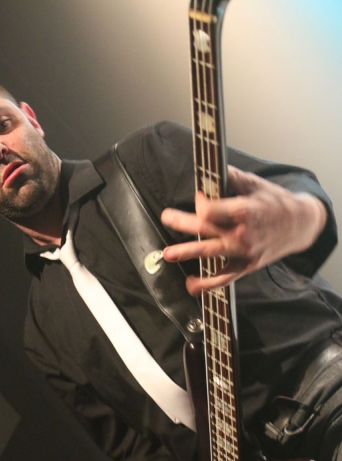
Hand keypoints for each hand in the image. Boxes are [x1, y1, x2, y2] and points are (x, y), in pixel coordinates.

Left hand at [161, 166, 326, 293]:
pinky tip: (191, 285)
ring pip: (209, 253)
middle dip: (182, 222)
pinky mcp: (245, 266)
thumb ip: (231, 177)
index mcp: (244, 210)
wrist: (300, 225)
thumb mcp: (255, 184)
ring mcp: (243, 252)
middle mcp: (242, 233)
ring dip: (186, 253)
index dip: (200, 202)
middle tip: (167, 217)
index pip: (211, 209)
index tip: (198, 196)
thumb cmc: (276, 202)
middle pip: (205, 228)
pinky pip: (223, 279)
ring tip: (168, 253)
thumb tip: (210, 169)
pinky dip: (206, 284)